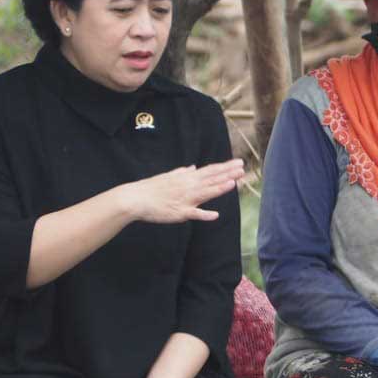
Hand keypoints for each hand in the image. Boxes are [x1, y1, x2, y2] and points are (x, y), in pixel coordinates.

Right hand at [124, 159, 244, 223]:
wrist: (135, 199)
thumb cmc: (151, 188)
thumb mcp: (168, 177)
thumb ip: (182, 173)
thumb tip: (192, 168)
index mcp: (187, 178)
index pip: (210, 171)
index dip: (225, 167)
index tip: (238, 163)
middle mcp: (188, 186)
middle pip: (211, 179)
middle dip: (228, 174)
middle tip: (243, 168)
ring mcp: (184, 199)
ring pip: (205, 193)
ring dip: (219, 188)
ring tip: (234, 183)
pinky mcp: (179, 212)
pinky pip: (193, 214)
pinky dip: (204, 215)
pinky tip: (215, 215)